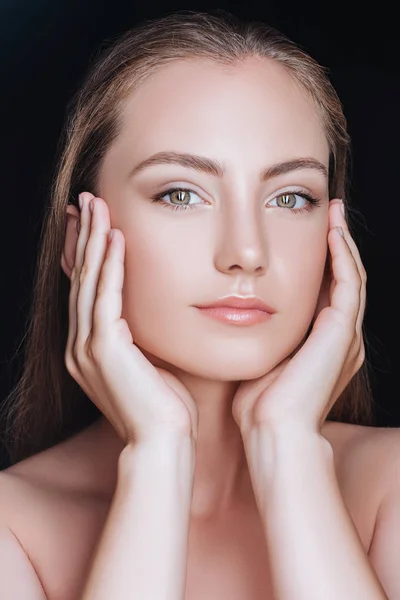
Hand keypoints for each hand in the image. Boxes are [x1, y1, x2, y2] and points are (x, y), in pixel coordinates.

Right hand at [64, 192, 198, 445]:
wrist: (163, 443)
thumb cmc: (165, 407)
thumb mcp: (150, 363)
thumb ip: (143, 335)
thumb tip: (154, 310)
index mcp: (90, 349)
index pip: (87, 289)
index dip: (88, 253)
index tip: (94, 223)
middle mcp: (80, 345)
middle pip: (81, 277)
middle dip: (84, 236)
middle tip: (88, 201)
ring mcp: (87, 347)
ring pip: (88, 280)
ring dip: (93, 240)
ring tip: (97, 206)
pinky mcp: (104, 348)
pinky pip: (105, 296)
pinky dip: (110, 265)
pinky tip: (115, 238)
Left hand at [232, 199, 365, 435]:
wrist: (273, 433)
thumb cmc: (259, 406)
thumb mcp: (260, 361)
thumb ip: (259, 338)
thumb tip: (234, 316)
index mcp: (324, 345)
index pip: (329, 292)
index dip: (323, 262)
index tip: (310, 234)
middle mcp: (342, 338)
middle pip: (346, 279)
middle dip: (338, 245)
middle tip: (330, 214)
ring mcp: (345, 335)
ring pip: (353, 276)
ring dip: (344, 243)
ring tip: (335, 214)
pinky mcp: (342, 332)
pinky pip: (349, 283)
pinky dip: (343, 256)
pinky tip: (333, 233)